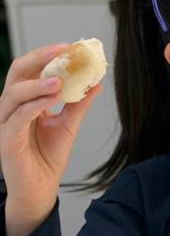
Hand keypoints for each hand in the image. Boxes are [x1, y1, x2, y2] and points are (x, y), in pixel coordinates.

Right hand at [0, 43, 101, 235]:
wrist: (40, 188)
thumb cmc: (48, 157)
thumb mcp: (69, 125)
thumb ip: (79, 104)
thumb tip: (96, 83)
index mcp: (25, 100)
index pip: (30, 70)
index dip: (47, 56)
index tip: (69, 47)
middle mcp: (12, 107)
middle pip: (17, 73)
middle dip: (38, 58)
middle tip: (62, 52)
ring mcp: (6, 123)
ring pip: (13, 94)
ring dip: (36, 84)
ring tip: (59, 80)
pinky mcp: (6, 140)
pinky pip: (16, 118)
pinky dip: (33, 106)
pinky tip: (50, 99)